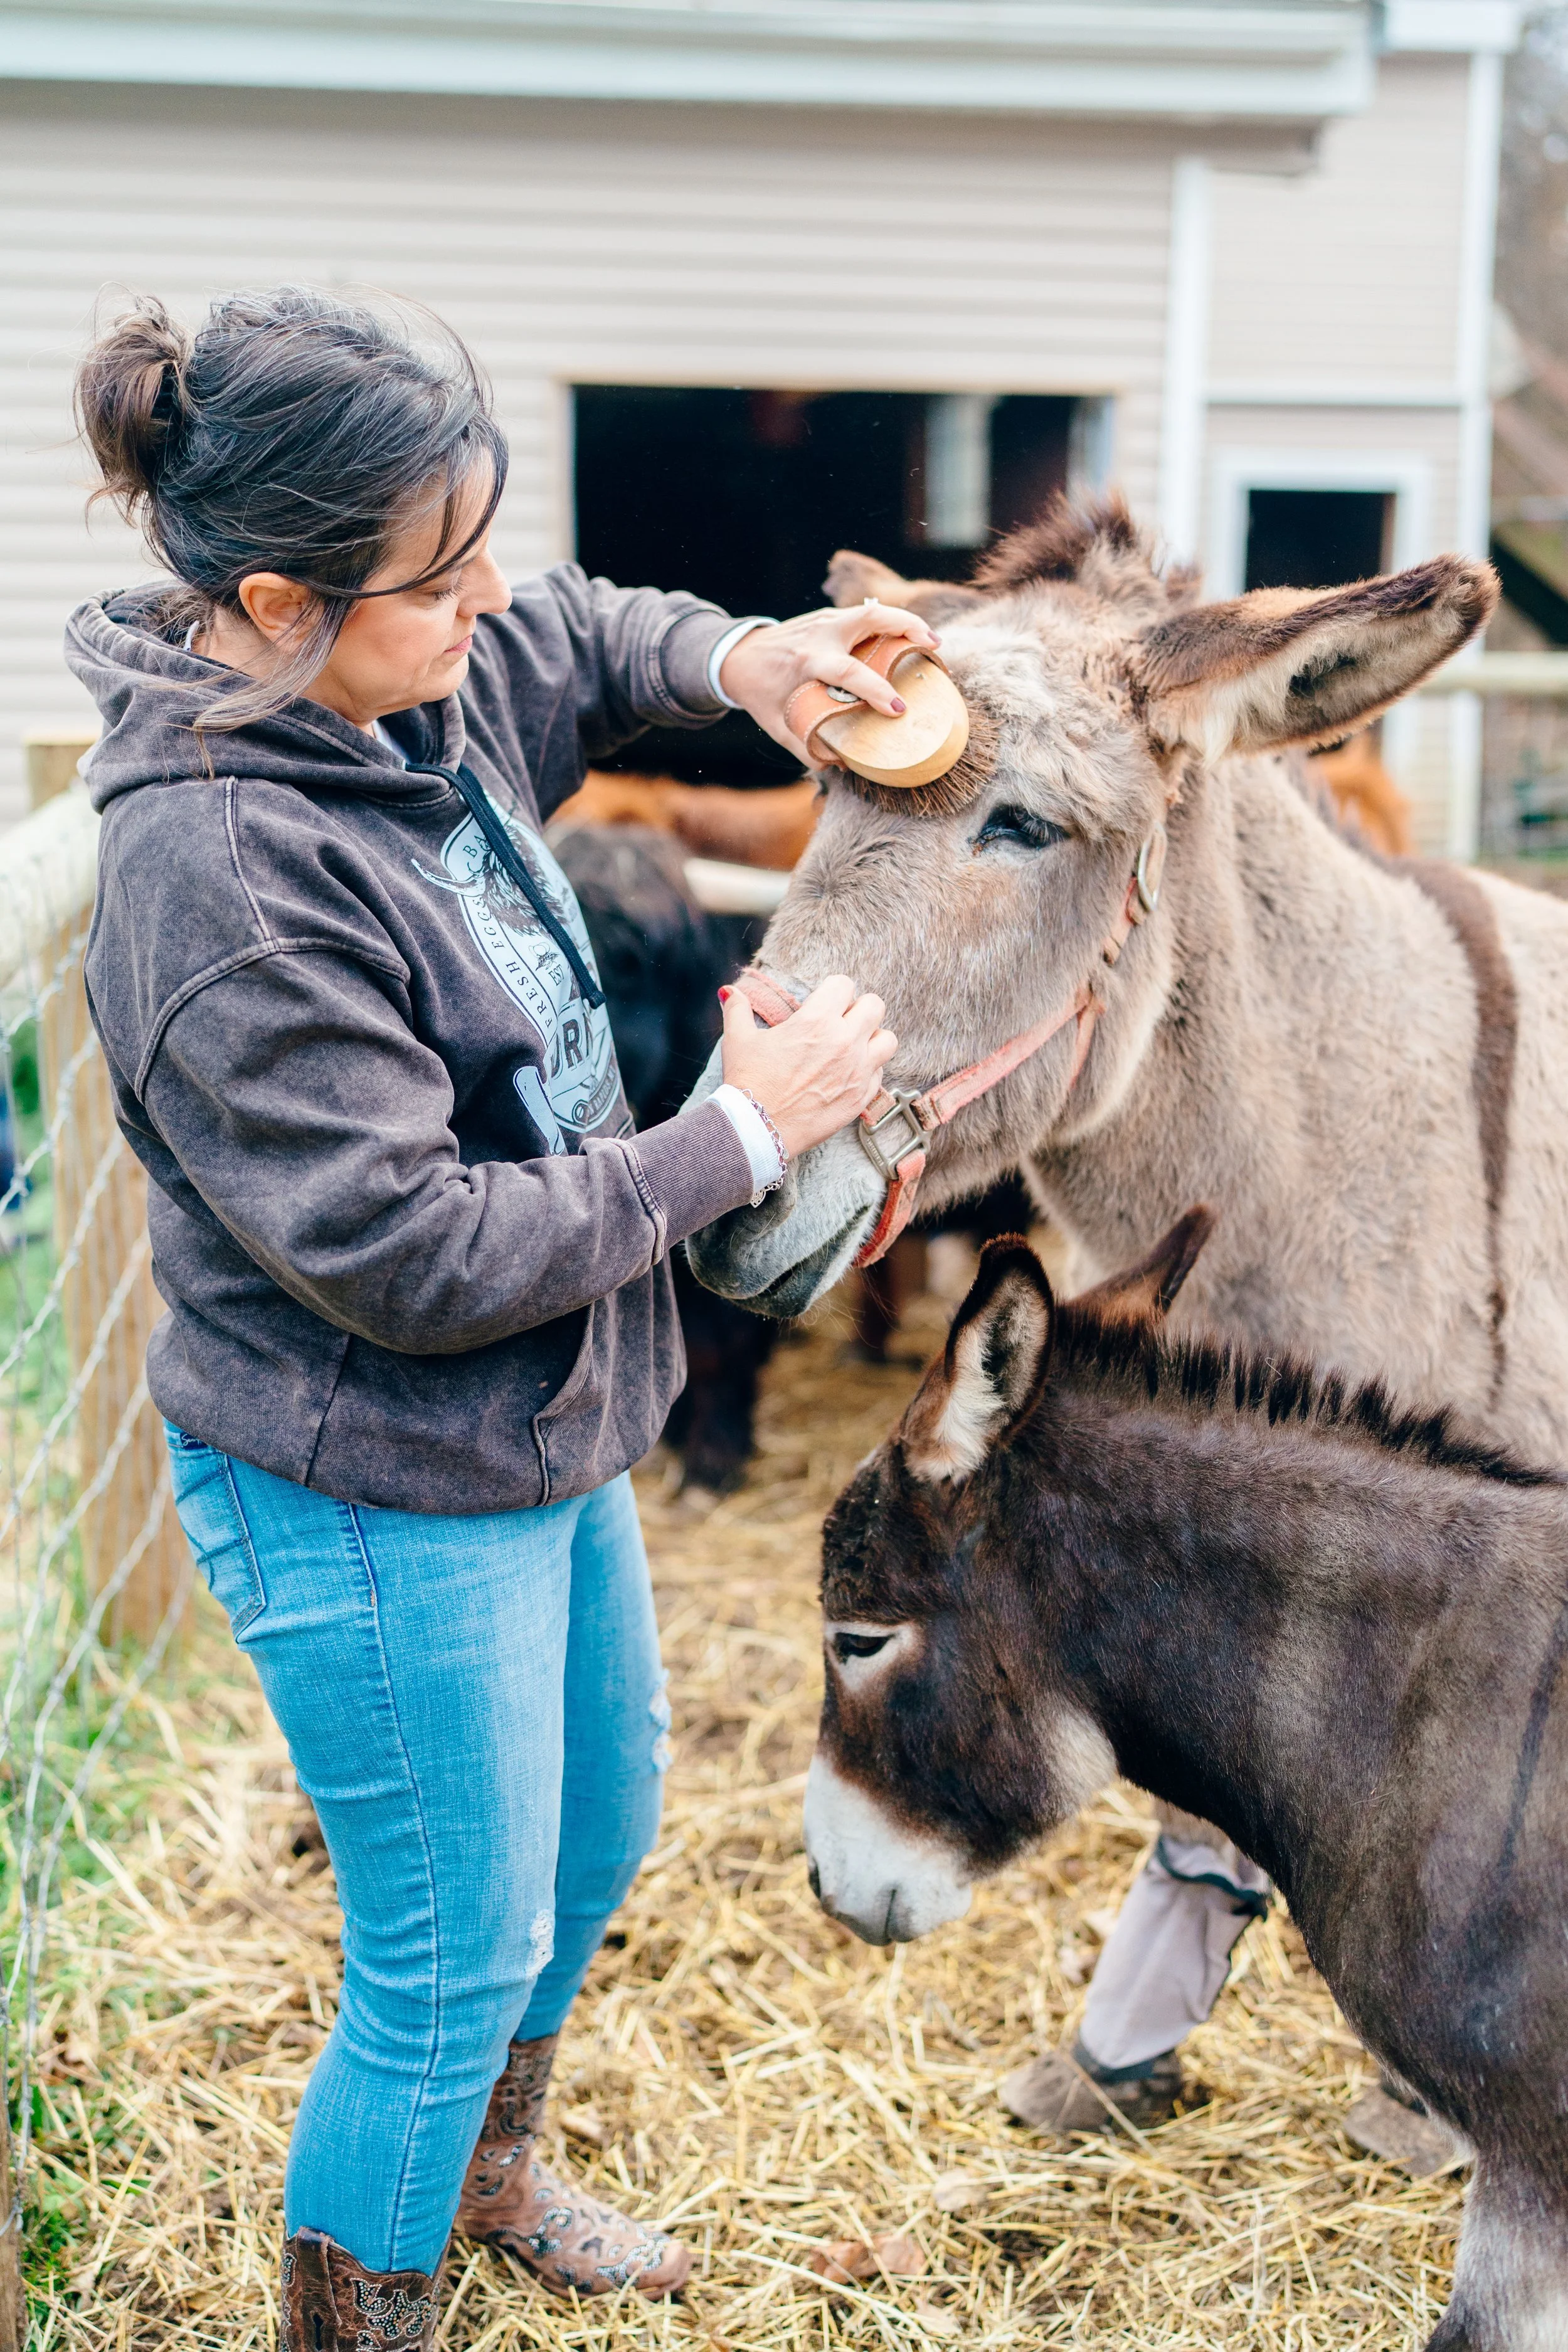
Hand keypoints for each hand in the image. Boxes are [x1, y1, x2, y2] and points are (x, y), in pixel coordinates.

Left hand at [718, 602, 940, 760]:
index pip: (848, 672)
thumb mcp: (778, 725)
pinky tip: (909, 638)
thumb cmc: (761, 693)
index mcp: (806, 662)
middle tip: (935, 647)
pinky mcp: (831, 616)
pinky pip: (865, 616)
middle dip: (905, 628)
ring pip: (872, 610)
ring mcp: (826, 620)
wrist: (736, 656)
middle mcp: (820, 635)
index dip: (875, 689)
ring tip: (933, 641)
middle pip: (869, 618)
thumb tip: (842, 765)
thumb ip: (806, 747)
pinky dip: (890, 624)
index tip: (898, 708)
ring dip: (905, 621)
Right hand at [719, 975, 896, 1159]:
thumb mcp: (738, 1040)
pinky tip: (848, 1074)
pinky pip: (880, 1073)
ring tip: (854, 1046)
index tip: (824, 1002)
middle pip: (875, 1006)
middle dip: (859, 1009)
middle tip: (842, 1021)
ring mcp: (858, 1071)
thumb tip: (730, 991)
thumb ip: (737, 1009)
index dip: (833, 990)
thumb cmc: (748, 1082)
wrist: (758, 1129)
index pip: (845, 984)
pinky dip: (869, 1070)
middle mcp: (844, 1041)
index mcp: (816, 1020)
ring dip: (873, 1038)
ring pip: (888, 1039)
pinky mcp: (861, 1097)